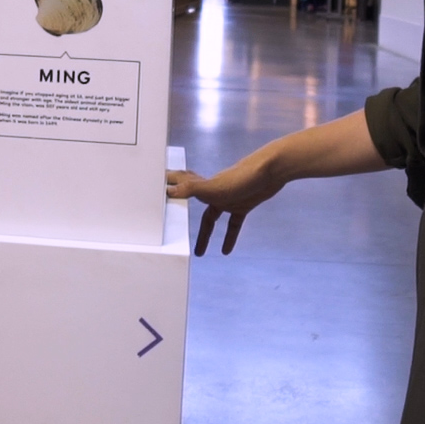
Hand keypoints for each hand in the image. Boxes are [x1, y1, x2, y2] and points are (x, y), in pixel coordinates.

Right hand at [167, 156, 286, 255]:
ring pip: (212, 218)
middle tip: (168, 227)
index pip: (179, 184)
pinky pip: (233, 224)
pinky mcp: (242, 205)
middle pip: (192, 204)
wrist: (271, 171)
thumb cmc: (241, 176)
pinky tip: (226, 251)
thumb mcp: (214, 187)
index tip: (152, 192)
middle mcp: (212, 191)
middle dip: (181, 216)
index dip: (166, 187)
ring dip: (205, 234)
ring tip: (199, 252)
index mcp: (203, 185)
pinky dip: (229, 237)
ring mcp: (227, 199)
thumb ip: (191, 189)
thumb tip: (168, 190)